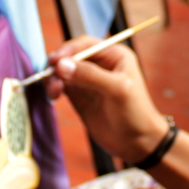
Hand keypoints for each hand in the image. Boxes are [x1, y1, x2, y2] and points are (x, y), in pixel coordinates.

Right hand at [45, 38, 168, 162]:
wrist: (138, 143)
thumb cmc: (135, 112)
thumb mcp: (117, 89)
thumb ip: (90, 75)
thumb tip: (61, 64)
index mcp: (114, 56)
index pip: (85, 45)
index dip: (68, 50)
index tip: (55, 61)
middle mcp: (100, 65)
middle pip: (70, 57)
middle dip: (58, 65)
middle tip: (49, 77)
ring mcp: (88, 81)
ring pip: (63, 72)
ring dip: (54, 78)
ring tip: (53, 91)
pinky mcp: (80, 97)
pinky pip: (62, 87)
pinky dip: (54, 88)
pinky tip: (54, 95)